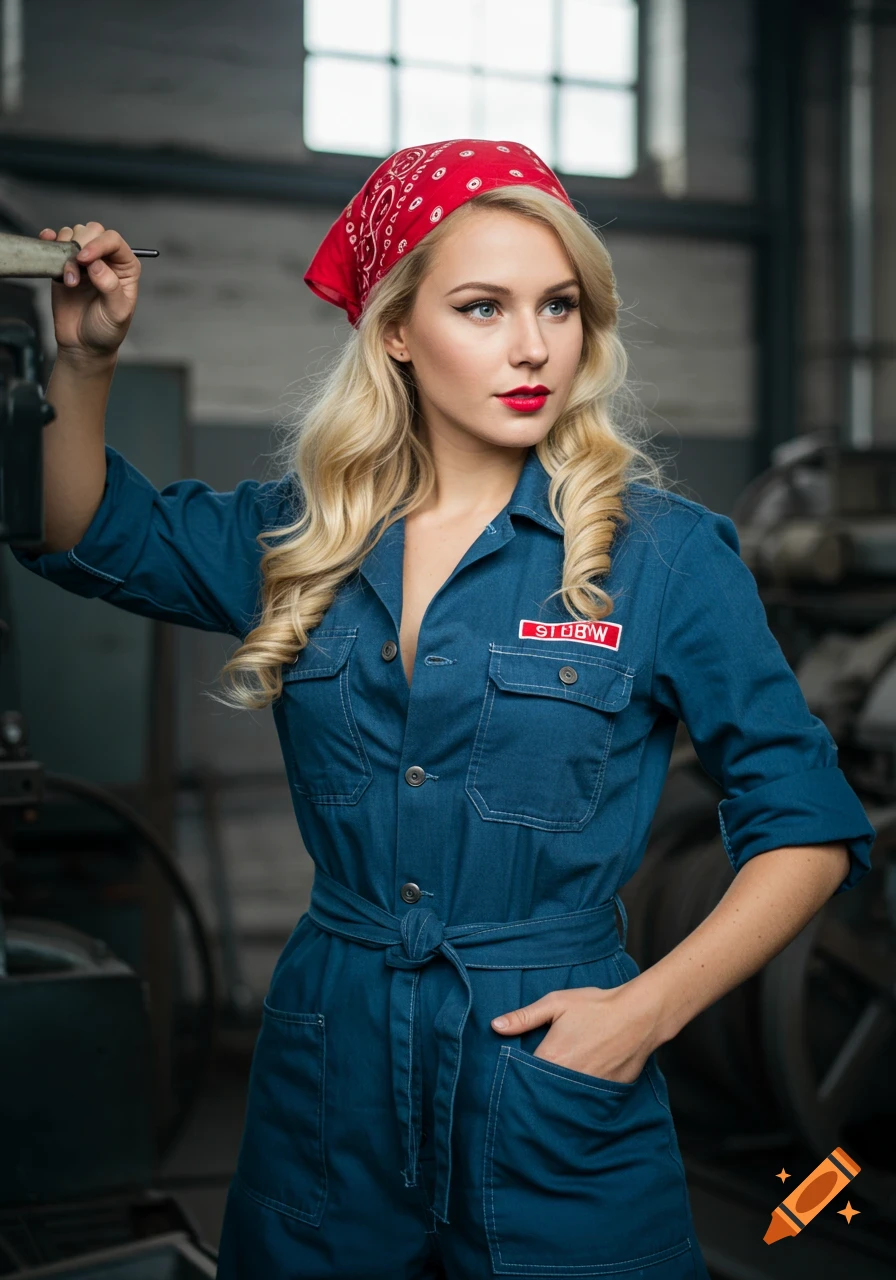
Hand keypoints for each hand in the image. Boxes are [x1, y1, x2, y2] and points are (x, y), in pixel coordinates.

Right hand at [39, 221, 140, 363]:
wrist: (84, 345)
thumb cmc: (106, 331)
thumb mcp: (117, 313)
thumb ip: (111, 287)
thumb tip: (96, 265)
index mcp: (125, 267)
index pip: (113, 241)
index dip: (98, 244)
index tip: (85, 259)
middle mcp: (106, 259)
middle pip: (92, 231)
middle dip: (80, 244)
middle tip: (76, 267)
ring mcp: (84, 261)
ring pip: (73, 234)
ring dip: (65, 251)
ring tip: (69, 279)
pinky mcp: (64, 266)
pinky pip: (56, 243)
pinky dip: (50, 241)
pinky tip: (49, 246)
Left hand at [490, 982, 659, 1084]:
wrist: (638, 1015)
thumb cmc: (596, 1006)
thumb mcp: (556, 1003)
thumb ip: (524, 1016)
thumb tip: (495, 1026)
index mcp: (551, 1058)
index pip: (523, 1077)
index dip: (517, 1078)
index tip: (510, 1078)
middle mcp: (567, 1079)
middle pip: (542, 1093)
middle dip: (534, 1092)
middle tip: (528, 1091)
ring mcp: (588, 1090)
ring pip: (563, 1101)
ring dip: (556, 1098)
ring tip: (550, 1095)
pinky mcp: (606, 1095)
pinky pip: (585, 1104)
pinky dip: (578, 1101)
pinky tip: (574, 1095)